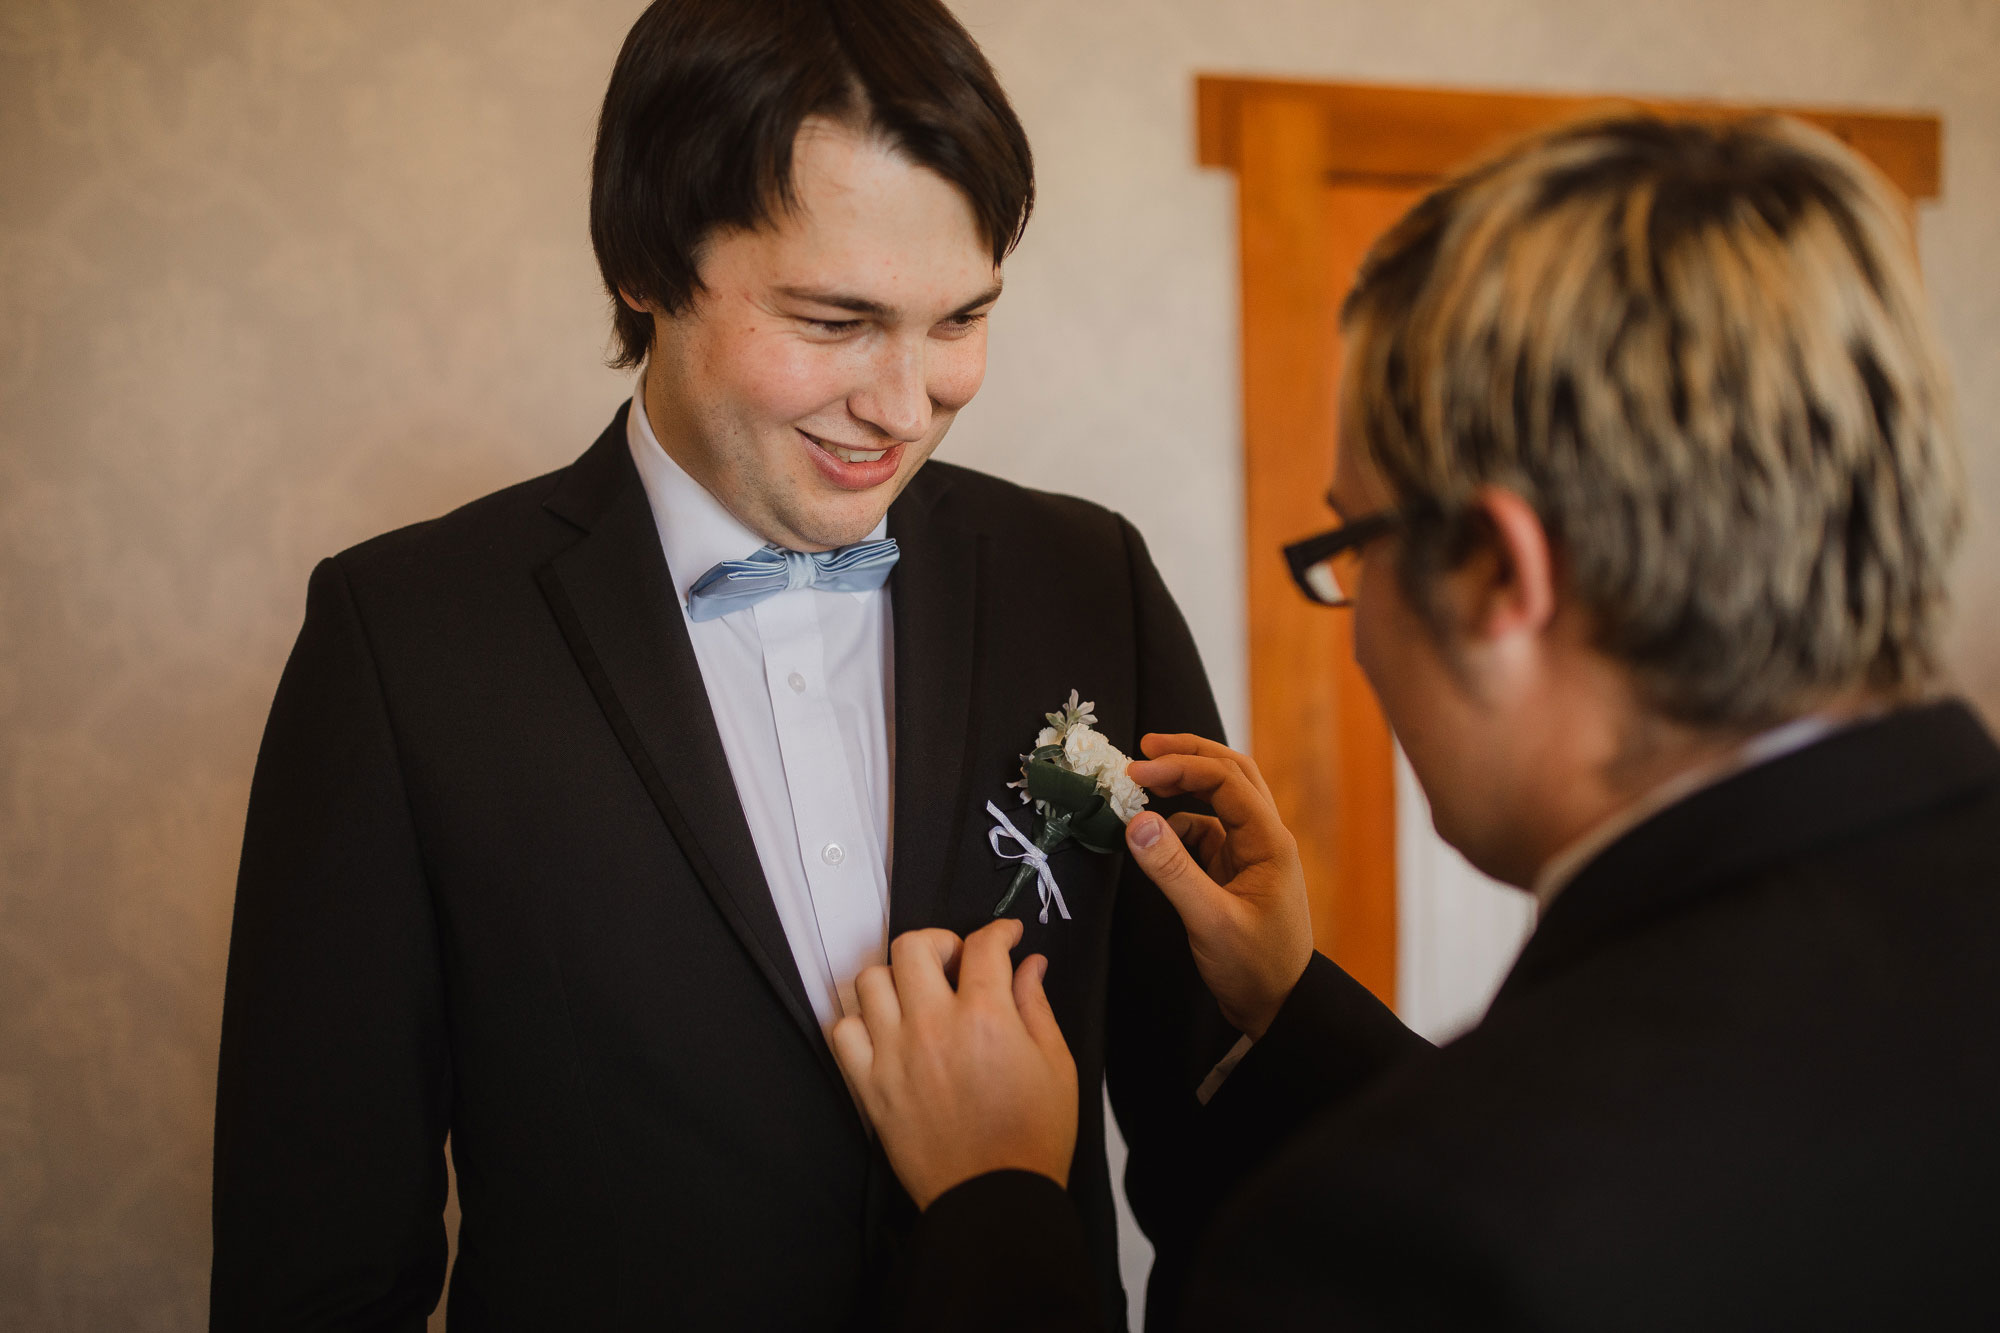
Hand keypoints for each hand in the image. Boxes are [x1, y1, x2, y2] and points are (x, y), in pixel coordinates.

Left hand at [830, 919, 1078, 1209]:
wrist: (994, 1198)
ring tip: (920, 996)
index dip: (999, 931)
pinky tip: (888, 1030)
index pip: (982, 945)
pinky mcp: (871, 1086)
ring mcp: (895, 1055)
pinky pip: (843, 1030)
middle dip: (941, 942)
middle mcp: (933, 1027)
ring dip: (897, 978)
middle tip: (958, 962)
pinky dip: (860, 1021)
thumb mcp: (1056, 1065)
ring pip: (870, 980)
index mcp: (986, 1018)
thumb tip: (1029, 965)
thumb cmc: (1032, 1138)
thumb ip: (1037, 1006)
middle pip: (913, 946)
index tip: (1005, 937)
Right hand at [1125, 734, 1312, 1039]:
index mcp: (1269, 842)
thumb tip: (1136, 821)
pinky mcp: (1234, 870)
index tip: (1135, 771)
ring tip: (1142, 784)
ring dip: (1183, 784)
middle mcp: (1263, 838)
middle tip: (1143, 748)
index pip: (1225, 779)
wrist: (1279, 1008)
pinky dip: (1178, 822)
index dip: (1179, 767)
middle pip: (1231, 772)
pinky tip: (1154, 833)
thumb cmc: (1255, 968)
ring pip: (1220, 798)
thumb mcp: (1210, 920)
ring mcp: (1250, 852)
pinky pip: (1206, 830)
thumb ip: (1172, 870)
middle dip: (1188, 754)